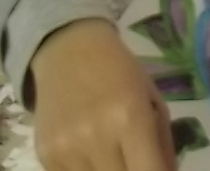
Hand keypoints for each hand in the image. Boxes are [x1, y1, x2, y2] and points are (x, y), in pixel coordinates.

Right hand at [32, 19, 174, 170]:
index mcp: (130, 119)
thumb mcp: (153, 102)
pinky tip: (89, 153)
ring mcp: (67, 150)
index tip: (155, 170)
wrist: (67, 50)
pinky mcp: (45, 156)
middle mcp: (96, 137)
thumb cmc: (119, 73)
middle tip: (135, 160)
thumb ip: (164, 149)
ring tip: (113, 155)